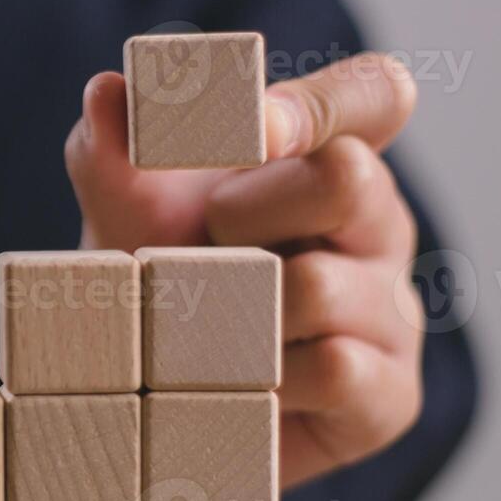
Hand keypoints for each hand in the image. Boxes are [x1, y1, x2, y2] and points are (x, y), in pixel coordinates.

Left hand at [64, 52, 424, 487]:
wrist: (152, 407)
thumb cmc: (156, 286)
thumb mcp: (122, 216)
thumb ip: (112, 151)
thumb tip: (106, 92)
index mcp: (329, 157)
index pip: (375, 93)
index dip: (321, 102)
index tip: (254, 130)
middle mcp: (377, 226)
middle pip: (350, 178)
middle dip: (244, 213)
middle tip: (197, 248)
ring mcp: (393, 310)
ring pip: (321, 286)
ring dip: (233, 311)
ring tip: (198, 330)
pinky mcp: (390, 394)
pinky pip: (336, 369)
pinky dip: (262, 380)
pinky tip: (235, 388)